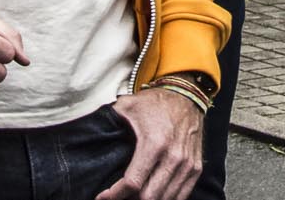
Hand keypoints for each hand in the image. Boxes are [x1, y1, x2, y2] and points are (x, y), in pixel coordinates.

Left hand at [97, 85, 203, 199]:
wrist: (186, 94)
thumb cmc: (155, 102)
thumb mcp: (128, 106)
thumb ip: (109, 121)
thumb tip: (89, 134)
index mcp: (154, 143)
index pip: (133, 183)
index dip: (114, 195)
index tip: (103, 197)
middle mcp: (173, 157)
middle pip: (149, 197)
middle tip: (118, 196)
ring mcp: (187, 164)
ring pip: (165, 199)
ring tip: (133, 196)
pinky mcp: (195, 168)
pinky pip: (181, 196)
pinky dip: (165, 199)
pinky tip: (152, 194)